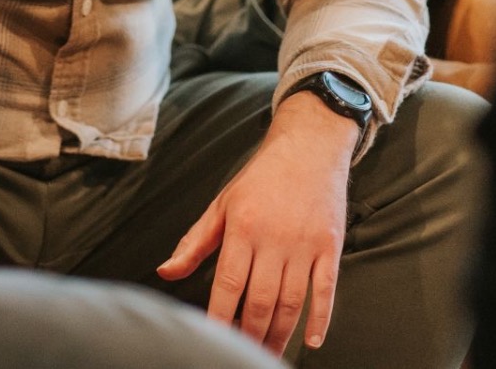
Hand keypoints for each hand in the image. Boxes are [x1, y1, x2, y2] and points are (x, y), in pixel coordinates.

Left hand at [157, 92, 359, 354]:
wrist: (308, 147)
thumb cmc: (260, 179)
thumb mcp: (222, 204)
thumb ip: (195, 242)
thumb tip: (166, 273)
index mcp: (243, 227)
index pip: (228, 283)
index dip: (220, 316)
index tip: (213, 339)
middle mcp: (274, 238)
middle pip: (261, 300)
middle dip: (250, 334)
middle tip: (243, 354)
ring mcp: (305, 244)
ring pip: (292, 302)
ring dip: (280, 334)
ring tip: (268, 354)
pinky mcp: (330, 246)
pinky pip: (327, 289)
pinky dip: (322, 318)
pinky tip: (313, 341)